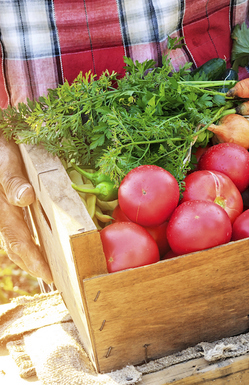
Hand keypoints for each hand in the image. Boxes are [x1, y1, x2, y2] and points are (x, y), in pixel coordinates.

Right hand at [0, 136, 52, 283]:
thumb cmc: (2, 150)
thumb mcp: (6, 159)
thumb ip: (11, 180)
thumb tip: (24, 198)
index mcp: (3, 208)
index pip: (18, 242)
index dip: (33, 262)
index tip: (49, 276)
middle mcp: (3, 214)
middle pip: (17, 248)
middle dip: (36, 267)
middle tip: (58, 282)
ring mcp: (7, 213)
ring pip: (18, 242)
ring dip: (34, 258)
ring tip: (53, 272)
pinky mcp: (12, 209)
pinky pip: (21, 231)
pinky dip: (32, 245)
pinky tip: (47, 250)